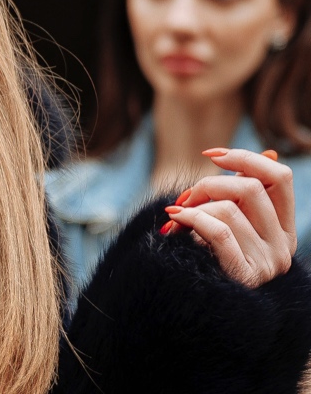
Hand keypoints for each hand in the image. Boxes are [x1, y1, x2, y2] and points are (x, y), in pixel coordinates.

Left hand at [160, 147, 295, 287]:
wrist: (199, 304)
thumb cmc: (210, 255)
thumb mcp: (231, 220)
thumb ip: (242, 193)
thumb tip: (268, 153)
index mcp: (283, 227)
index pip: (280, 177)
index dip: (246, 158)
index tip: (210, 154)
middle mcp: (283, 245)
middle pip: (252, 188)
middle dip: (209, 184)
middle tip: (186, 197)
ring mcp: (268, 262)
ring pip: (229, 210)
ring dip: (195, 208)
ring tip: (177, 218)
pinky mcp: (246, 275)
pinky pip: (219, 232)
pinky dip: (191, 220)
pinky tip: (174, 220)